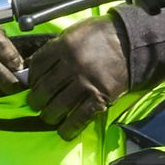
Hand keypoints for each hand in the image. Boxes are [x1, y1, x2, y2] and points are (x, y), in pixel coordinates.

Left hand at [24, 11, 129, 137]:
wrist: (133, 41)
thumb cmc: (103, 34)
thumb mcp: (76, 31)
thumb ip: (57, 46)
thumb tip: (38, 64)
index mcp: (64, 46)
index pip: (38, 66)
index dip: (31, 78)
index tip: (32, 85)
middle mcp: (72, 64)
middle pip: (45, 89)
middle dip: (36, 100)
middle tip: (36, 104)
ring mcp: (87, 82)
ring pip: (59, 105)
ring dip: (50, 115)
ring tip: (49, 117)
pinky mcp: (101, 96)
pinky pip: (81, 116)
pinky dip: (70, 127)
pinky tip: (65, 132)